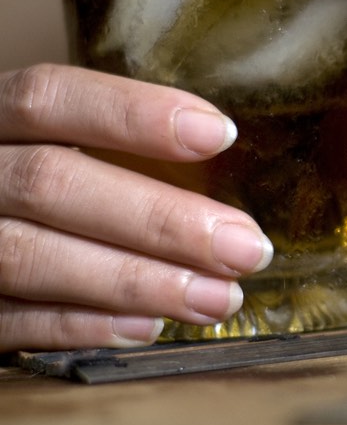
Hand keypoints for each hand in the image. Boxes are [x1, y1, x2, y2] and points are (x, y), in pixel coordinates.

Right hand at [0, 64, 272, 350]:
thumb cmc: (22, 186)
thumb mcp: (40, 144)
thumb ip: (104, 147)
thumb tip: (218, 165)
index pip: (49, 98)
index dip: (133, 115)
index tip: (220, 134)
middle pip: (50, 183)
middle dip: (160, 218)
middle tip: (245, 248)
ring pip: (30, 256)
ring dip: (136, 282)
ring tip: (217, 297)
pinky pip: (8, 321)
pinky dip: (81, 325)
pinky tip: (147, 327)